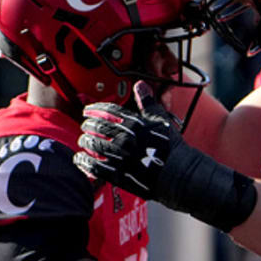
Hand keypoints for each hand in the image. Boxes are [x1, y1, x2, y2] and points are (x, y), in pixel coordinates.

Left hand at [76, 82, 256, 232]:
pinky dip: (85, 163)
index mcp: (135, 123)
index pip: (108, 111)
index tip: (87, 110)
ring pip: (94, 146)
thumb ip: (147, 102)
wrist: (180, 173)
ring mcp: (122, 158)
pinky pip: (96, 168)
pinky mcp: (120, 176)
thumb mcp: (161, 120)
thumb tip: (140, 85)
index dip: (95, 109)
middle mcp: (126, 139)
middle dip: (87, 125)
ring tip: (83, 141)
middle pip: (98, 128)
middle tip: (84, 125)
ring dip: (85, 142)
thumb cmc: (171, 146)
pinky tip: (81, 160)